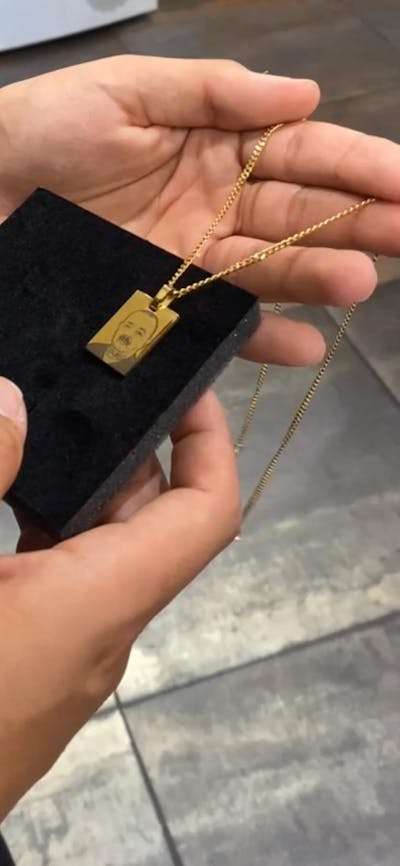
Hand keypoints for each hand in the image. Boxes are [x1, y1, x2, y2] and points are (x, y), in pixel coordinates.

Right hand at [0, 377, 238, 817]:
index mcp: (95, 602)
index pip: (206, 512)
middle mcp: (102, 631)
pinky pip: (65, 581)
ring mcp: (68, 656)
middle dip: (129, 443)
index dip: (211, 440)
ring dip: (82, 485)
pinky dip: (51, 528)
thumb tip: (12, 400)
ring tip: (38, 424)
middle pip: (151, 521)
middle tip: (83, 380)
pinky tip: (8, 497)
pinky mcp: (35, 668)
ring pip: (103, 551)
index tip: (183, 385)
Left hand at [1, 56, 398, 366]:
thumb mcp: (127, 91)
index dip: (356, 165)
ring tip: (359, 284)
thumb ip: (213, 94)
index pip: (301, 154)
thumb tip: (305, 95)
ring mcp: (195, 259)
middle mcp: (219, 203)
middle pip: (299, 214)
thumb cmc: (46, 129)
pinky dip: (262, 336)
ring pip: (269, 267)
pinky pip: (222, 321)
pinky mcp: (167, 303)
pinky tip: (307, 347)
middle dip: (356, 222)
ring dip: (316, 276)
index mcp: (217, 142)